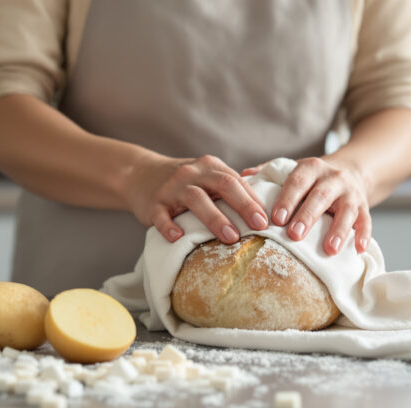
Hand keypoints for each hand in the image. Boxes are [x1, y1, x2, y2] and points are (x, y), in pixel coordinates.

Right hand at [128, 154, 268, 242]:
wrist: (141, 175)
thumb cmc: (185, 184)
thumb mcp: (207, 178)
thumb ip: (230, 188)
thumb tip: (265, 211)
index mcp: (211, 167)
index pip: (238, 181)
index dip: (254, 200)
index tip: (269, 220)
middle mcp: (193, 173)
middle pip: (223, 185)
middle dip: (243, 206)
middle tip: (259, 227)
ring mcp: (172, 187)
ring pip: (196, 199)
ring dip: (216, 219)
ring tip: (231, 237)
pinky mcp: (154, 203)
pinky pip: (161, 215)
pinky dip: (169, 226)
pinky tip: (178, 237)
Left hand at [242, 157, 371, 254]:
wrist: (351, 171)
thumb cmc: (312, 178)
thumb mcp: (294, 170)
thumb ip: (269, 172)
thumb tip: (244, 177)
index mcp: (311, 168)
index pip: (296, 182)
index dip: (286, 199)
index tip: (275, 219)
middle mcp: (332, 178)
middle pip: (320, 196)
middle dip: (307, 216)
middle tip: (294, 235)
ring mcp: (351, 193)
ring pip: (346, 210)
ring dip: (338, 230)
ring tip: (329, 249)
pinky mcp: (364, 206)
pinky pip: (366, 220)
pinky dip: (364, 234)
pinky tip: (359, 250)